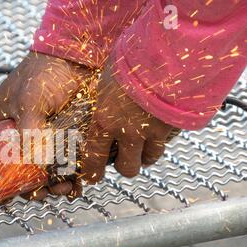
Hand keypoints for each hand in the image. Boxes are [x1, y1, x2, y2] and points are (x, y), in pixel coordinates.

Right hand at [0, 51, 91, 199]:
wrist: (77, 57)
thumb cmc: (45, 71)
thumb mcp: (30, 99)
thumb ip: (29, 130)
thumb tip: (35, 161)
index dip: (2, 180)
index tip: (16, 194)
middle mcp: (15, 133)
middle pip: (19, 170)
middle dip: (33, 186)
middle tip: (46, 193)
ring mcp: (38, 137)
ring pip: (41, 170)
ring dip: (52, 185)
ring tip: (66, 190)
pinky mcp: (60, 138)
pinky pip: (61, 164)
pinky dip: (68, 176)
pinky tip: (76, 185)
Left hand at [81, 61, 176, 183]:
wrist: (166, 52)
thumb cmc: (132, 58)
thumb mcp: (107, 76)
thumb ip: (104, 95)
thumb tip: (101, 96)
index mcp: (103, 120)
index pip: (93, 158)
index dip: (93, 172)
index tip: (93, 176)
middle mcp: (127, 132)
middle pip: (126, 168)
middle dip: (125, 166)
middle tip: (124, 158)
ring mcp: (152, 131)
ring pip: (149, 159)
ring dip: (145, 155)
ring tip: (144, 144)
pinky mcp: (173, 126)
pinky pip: (167, 143)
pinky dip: (163, 140)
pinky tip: (160, 128)